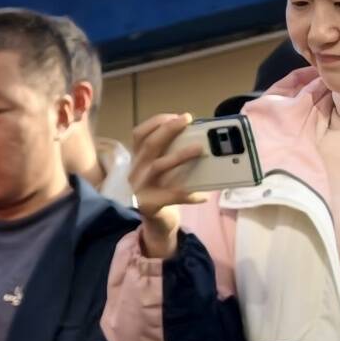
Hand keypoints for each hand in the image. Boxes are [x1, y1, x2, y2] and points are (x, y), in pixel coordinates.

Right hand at [127, 110, 201, 250]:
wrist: (155, 224)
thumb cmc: (163, 191)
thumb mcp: (162, 171)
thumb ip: (171, 155)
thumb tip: (199, 137)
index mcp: (138, 160)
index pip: (139, 135)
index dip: (157, 122)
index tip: (177, 116)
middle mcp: (136, 171)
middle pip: (150, 145)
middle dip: (169, 129)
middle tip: (188, 119)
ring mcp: (141, 188)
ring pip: (159, 166)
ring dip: (180, 155)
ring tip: (199, 149)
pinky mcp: (150, 205)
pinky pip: (172, 196)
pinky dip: (189, 195)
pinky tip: (203, 196)